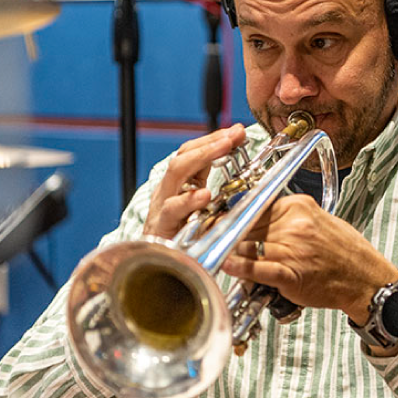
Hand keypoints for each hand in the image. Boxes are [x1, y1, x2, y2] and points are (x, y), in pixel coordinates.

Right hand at [143, 124, 245, 239]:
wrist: (156, 267)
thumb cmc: (181, 236)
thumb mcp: (202, 207)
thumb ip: (216, 187)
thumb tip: (242, 170)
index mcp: (179, 184)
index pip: (193, 151)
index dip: (214, 138)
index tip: (238, 131)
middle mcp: (168, 190)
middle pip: (184, 155)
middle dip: (210, 142)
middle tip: (233, 135)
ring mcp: (163, 206)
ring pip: (176, 173)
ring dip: (202, 157)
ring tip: (224, 147)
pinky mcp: (162, 227)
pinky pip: (172, 210)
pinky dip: (188, 201)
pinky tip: (205, 195)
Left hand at [222, 194, 397, 322]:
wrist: (366, 279)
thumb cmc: (344, 251)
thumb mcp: (317, 218)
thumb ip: (287, 215)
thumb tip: (256, 215)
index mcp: (298, 206)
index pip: (255, 205)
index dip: (233, 214)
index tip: (218, 217)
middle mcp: (293, 225)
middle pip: (247, 226)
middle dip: (228, 233)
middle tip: (211, 236)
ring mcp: (291, 249)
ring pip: (247, 246)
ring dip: (231, 251)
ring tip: (219, 253)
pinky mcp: (290, 274)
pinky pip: (257, 268)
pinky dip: (239, 267)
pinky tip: (227, 264)